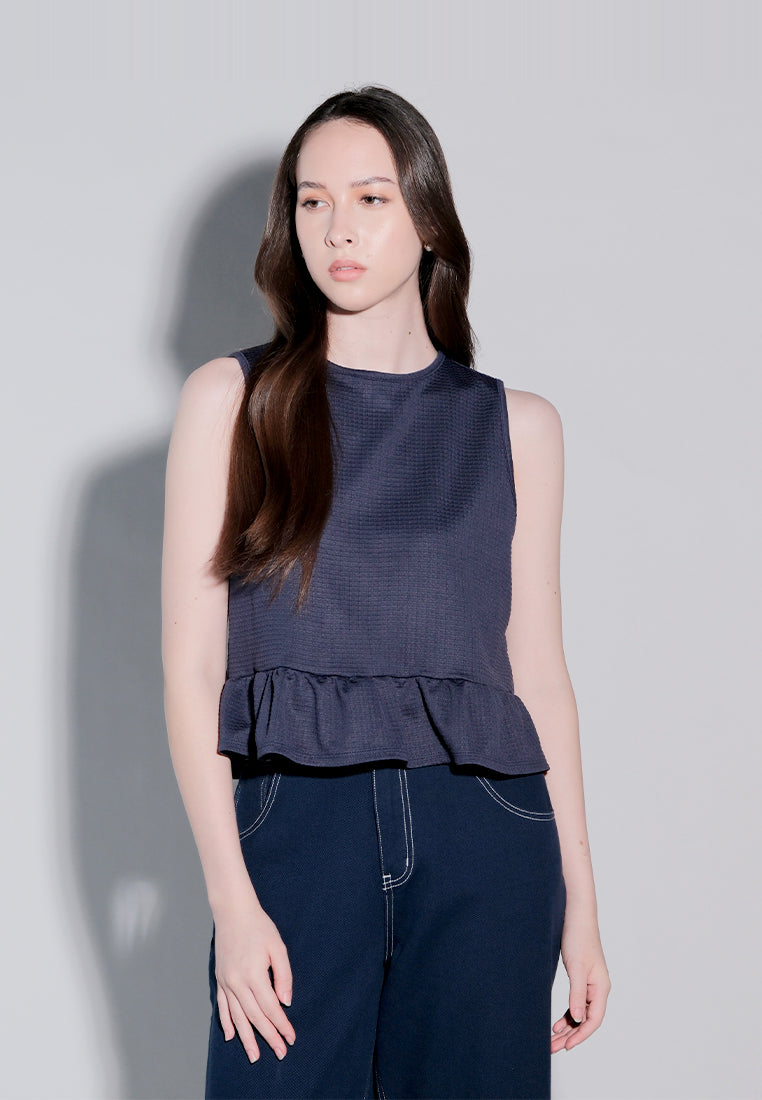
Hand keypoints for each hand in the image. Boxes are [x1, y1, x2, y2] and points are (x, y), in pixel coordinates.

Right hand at [213, 893, 294, 1062]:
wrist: (233, 912)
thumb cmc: (259, 927)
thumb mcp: (278, 948)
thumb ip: (283, 976)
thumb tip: (285, 1002)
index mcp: (254, 974)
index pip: (270, 1007)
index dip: (281, 1025)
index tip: (290, 1038)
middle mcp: (237, 982)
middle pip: (254, 1016)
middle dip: (268, 1036)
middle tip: (279, 1053)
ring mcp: (226, 982)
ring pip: (237, 1016)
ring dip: (247, 1038)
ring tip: (254, 1055)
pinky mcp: (220, 979)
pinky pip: (223, 1006)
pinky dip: (227, 1023)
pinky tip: (231, 1036)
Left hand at [551, 912, 610, 1052]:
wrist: (575, 915)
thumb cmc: (579, 938)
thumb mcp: (577, 968)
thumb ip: (577, 995)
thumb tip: (577, 1019)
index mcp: (601, 988)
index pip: (593, 1020)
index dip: (581, 1035)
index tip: (566, 1046)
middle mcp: (597, 989)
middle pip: (586, 1020)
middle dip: (570, 1035)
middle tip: (552, 1047)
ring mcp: (589, 985)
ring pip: (579, 1013)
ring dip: (567, 1027)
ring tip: (551, 1039)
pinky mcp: (580, 979)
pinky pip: (575, 1003)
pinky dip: (566, 1014)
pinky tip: (556, 1023)